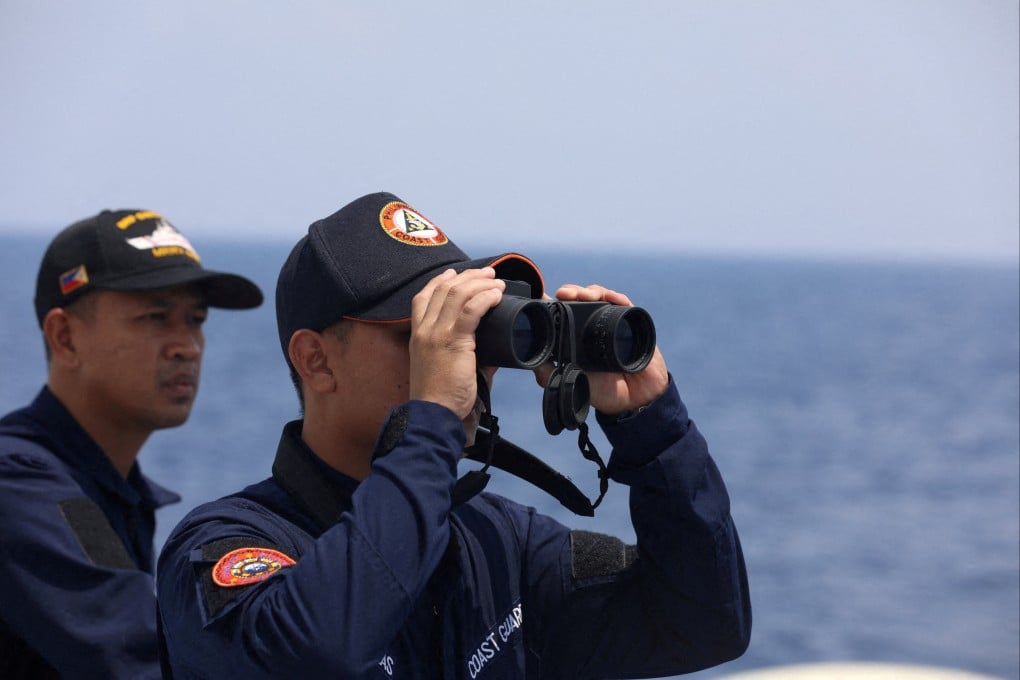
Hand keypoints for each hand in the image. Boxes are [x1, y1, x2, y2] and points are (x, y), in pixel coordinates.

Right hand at [409, 268, 504, 418]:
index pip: (423, 297)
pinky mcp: (453, 341)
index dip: (439, 281)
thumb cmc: (440, 396)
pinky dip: (485, 298)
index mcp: (418, 334)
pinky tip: (496, 295)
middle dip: (468, 276)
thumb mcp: (445, 366)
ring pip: (458, 294)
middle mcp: (424, 329)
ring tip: (496, 282)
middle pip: (443, 289)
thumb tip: (494, 348)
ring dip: (480, 283)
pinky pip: (470, 310)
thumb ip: (465, 352)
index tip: (454, 273)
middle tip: (487, 273)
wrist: (434, 413)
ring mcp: (436, 333)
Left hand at [534, 284, 668, 415]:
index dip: (555, 301)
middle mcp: (592, 325)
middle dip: (571, 291)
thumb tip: (530, 359)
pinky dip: (616, 297)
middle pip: (579, 298)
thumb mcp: (571, 382)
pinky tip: (609, 297)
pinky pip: (624, 304)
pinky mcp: (630, 323)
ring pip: (599, 297)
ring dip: (590, 291)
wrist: (634, 400)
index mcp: (575, 335)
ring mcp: (611, 322)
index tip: (545, 298)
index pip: (563, 310)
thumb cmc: (601, 390)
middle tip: (564, 294)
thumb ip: (549, 374)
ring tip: (583, 295)